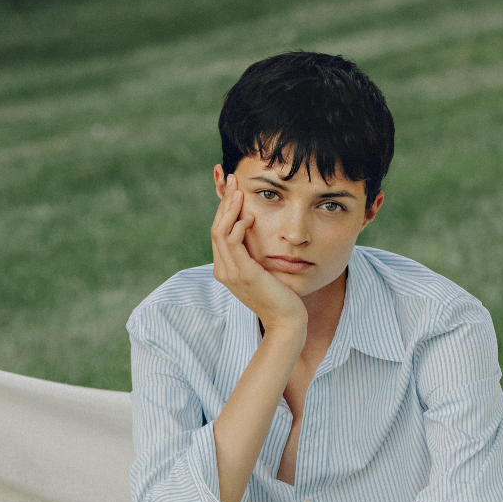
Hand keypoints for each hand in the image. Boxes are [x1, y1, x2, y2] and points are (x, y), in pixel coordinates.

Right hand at [210, 179, 306, 340]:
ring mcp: (231, 274)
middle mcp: (224, 271)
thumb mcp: (262, 272)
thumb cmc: (279, 297)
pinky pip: (233, 242)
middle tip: (233, 180)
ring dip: (230, 208)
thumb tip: (255, 234)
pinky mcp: (244, 274)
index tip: (234, 189)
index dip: (224, 209)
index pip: (218, 233)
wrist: (286, 321)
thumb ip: (254, 256)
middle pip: (216, 228)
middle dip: (224, 202)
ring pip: (221, 232)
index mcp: (225, 270)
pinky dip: (239, 226)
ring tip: (239, 191)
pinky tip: (250, 216)